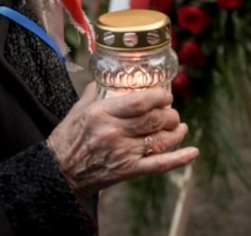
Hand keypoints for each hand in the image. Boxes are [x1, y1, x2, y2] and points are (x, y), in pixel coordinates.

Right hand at [46, 83, 198, 195]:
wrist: (57, 173)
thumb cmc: (67, 139)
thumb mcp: (78, 109)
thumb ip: (97, 92)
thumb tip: (111, 77)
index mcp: (102, 113)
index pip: (141, 101)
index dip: (161, 96)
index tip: (166, 95)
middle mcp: (114, 133)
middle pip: (156, 119)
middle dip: (170, 114)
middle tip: (172, 111)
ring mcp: (123, 153)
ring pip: (161, 140)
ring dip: (176, 132)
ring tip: (179, 126)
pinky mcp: (128, 171)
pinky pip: (159, 165)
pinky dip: (179, 159)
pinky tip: (193, 152)